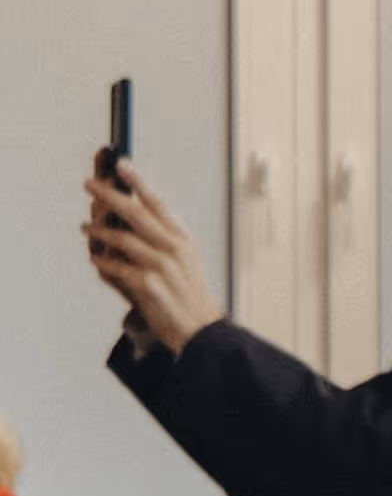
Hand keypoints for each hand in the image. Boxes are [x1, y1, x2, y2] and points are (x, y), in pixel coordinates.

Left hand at [82, 162, 221, 352]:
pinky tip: (96, 260)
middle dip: (109, 195)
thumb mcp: (185, 261)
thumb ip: (162, 239)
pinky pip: (116, 267)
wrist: (201, 331)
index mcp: (183, 240)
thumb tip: (131, 220)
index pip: (158, 204)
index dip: (138, 182)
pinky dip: (103, 263)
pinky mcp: (148, 286)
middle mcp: (174, 249)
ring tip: (85, 227)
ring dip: (99, 231)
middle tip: (89, 184)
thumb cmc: (188, 296)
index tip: (121, 163)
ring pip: (121, 239)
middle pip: (135, 213)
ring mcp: (161, 267)